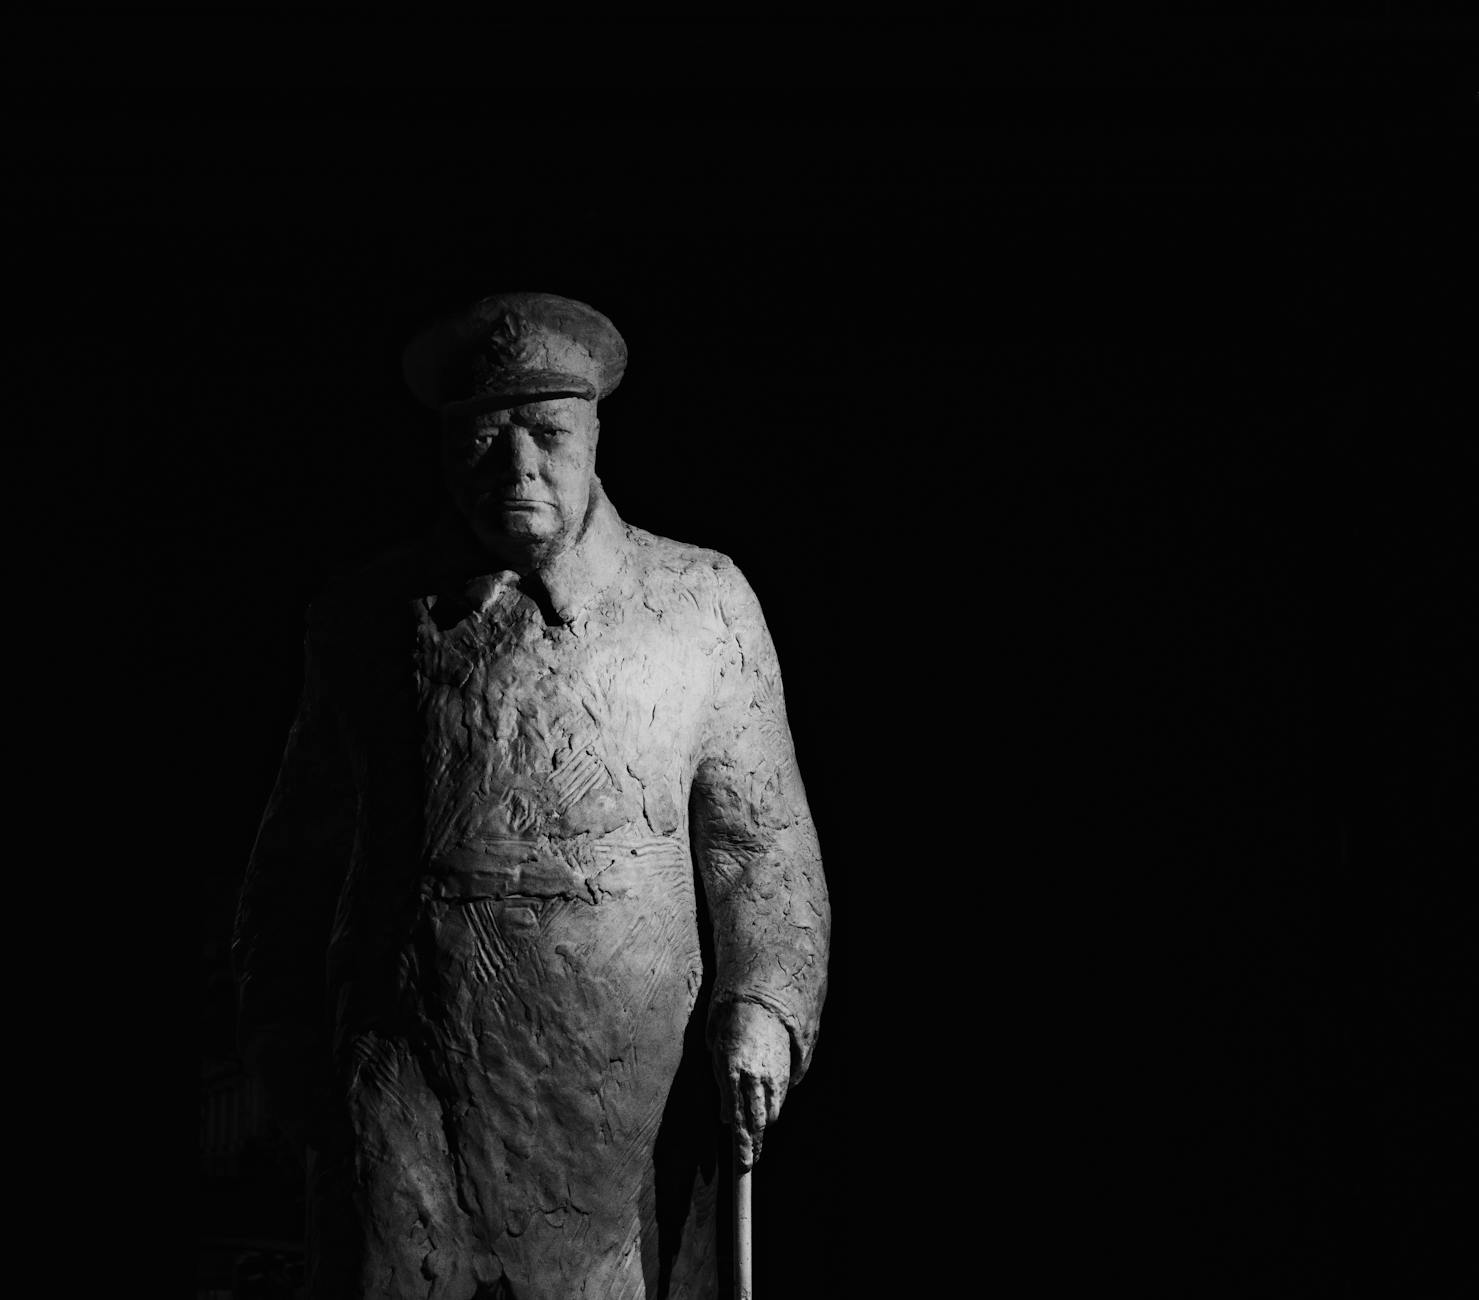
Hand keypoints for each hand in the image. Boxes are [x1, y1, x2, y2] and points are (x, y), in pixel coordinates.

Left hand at [711, 1001, 790, 1170]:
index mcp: (732, 1073)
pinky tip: (765, 1109)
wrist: (761, 1006)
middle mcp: (754, 1076)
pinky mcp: (786, 1072)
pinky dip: (773, 1109)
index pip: (738, 1117)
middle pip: (759, 1121)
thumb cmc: (732, 1031)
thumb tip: (724, 1119)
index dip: (743, 1144)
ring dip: (764, 1126)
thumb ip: (722, 1090)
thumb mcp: (717, 1057)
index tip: (744, 1162)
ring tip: (756, 1135)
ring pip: (773, 1113)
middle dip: (756, 1144)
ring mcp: (772, 1074)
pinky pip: (780, 1100)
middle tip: (751, 1159)